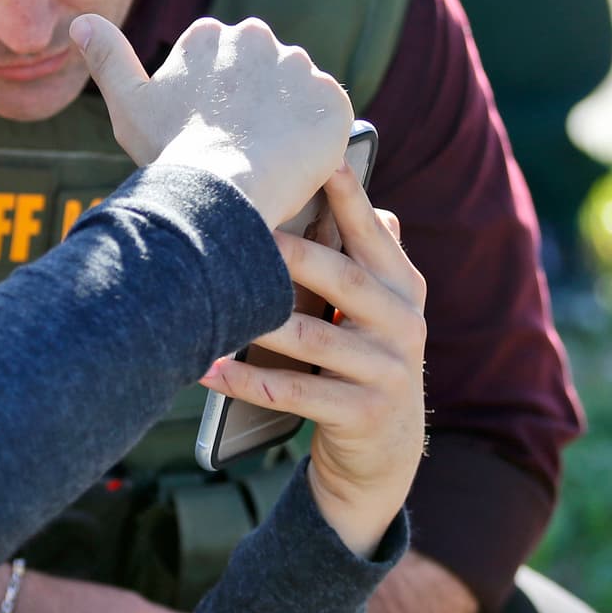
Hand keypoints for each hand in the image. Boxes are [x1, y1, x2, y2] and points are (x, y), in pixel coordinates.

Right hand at [70, 14, 351, 227]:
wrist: (221, 190)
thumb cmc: (169, 150)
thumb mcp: (127, 102)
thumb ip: (107, 56)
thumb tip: (80, 20)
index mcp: (210, 34)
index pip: (221, 63)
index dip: (215, 102)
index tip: (207, 131)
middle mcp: (258, 38)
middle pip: (262, 72)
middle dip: (254, 103)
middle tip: (237, 147)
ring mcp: (300, 68)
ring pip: (295, 93)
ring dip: (285, 119)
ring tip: (265, 158)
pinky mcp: (333, 101)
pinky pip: (328, 117)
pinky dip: (315, 138)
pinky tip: (293, 161)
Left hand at [200, 164, 426, 556]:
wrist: (385, 453)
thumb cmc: (364, 359)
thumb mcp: (379, 308)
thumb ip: (365, 253)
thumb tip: (348, 180)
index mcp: (404, 288)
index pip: (374, 234)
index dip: (350, 197)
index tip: (324, 160)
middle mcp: (404, 323)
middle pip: (341, 278)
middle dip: (290, 254)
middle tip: (241, 231)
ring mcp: (388, 372)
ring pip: (312, 339)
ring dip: (258, 321)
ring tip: (213, 303)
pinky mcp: (364, 415)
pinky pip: (293, 394)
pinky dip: (245, 381)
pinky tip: (207, 368)